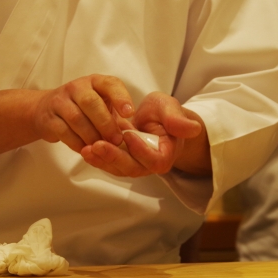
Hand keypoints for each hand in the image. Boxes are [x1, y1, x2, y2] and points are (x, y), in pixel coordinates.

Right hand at [33, 75, 133, 152]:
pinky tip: (87, 149)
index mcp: (95, 82)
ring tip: (102, 147)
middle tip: (116, 140)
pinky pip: (64, 132)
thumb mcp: (101, 103)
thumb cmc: (83, 108)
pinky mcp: (49, 118)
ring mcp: (60, 101)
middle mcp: (77, 88)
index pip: (109, 84)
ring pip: (77, 119)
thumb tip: (136, 135)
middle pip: (91, 103)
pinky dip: (78, 143)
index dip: (121, 98)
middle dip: (106, 124)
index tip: (130, 113)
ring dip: (92, 136)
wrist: (46, 109)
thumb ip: (116, 114)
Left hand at [81, 92, 206, 176]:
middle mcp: (150, 164)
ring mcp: (134, 165)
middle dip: (114, 157)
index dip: (141, 150)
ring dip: (101, 160)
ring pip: (118, 168)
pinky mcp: (121, 162)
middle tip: (97, 145)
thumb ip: (177, 119)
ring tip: (86, 148)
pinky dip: (97, 158)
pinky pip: (109, 164)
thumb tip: (192, 128)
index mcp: (166, 154)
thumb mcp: (169, 108)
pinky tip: (85, 148)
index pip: (154, 160)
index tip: (129, 134)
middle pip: (132, 168)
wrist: (154, 120)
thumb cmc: (164, 113)